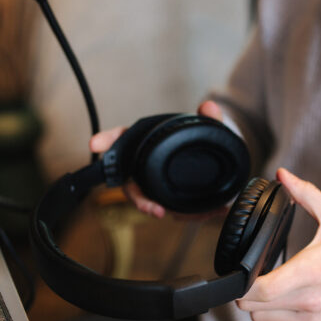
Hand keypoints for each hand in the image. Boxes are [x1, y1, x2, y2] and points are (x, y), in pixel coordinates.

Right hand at [89, 100, 223, 217]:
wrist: (224, 170)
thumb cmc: (205, 148)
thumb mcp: (211, 131)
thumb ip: (210, 118)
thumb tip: (209, 107)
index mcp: (149, 144)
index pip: (124, 139)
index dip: (109, 140)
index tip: (95, 143)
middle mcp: (148, 169)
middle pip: (132, 183)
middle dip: (135, 196)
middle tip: (146, 204)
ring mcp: (159, 188)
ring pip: (149, 201)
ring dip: (152, 208)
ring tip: (161, 212)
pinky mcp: (175, 202)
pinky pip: (179, 212)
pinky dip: (193, 214)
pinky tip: (213, 210)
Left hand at [236, 168, 320, 320]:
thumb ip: (307, 194)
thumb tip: (283, 175)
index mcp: (310, 272)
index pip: (258, 289)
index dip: (242, 281)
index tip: (243, 269)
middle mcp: (309, 302)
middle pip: (252, 307)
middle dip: (247, 291)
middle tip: (256, 275)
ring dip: (260, 306)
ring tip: (274, 288)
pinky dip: (276, 320)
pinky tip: (289, 302)